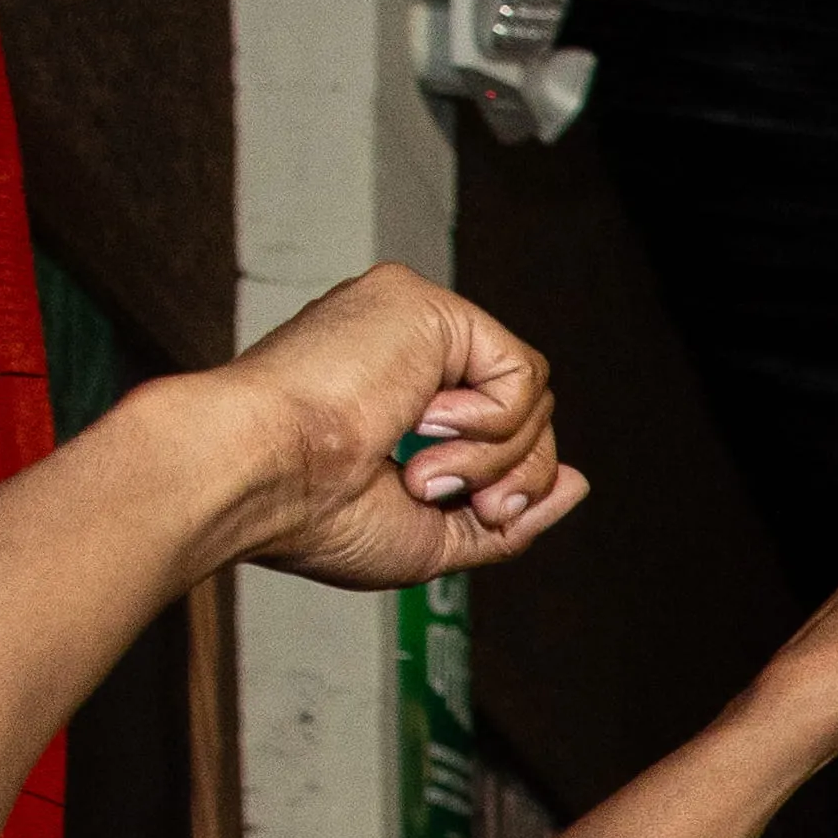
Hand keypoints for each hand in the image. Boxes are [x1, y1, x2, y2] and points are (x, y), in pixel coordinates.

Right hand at [200, 262, 584, 580]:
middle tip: (439, 495)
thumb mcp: (435, 533)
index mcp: (396, 394)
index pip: (504, 433)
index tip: (475, 514)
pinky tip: (424, 424)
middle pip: (529, 412)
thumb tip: (578, 480)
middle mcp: (404, 349)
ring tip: (418, 471)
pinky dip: (493, 422)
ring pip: (531, 395)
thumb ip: (509, 509)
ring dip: (494, 458)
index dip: (512, 485)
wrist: (259, 479)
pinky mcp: (422, 303)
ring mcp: (411, 320)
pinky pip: (521, 371)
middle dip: (513, 476)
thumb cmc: (317, 514)